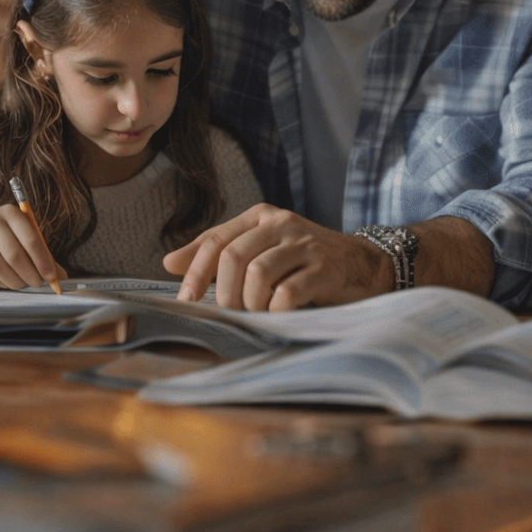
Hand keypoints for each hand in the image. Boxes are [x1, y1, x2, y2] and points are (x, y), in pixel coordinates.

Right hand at [0, 206, 66, 290]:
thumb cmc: (7, 235)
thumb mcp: (25, 236)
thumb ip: (43, 254)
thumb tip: (61, 277)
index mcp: (12, 212)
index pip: (31, 239)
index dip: (43, 261)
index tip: (52, 278)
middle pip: (14, 254)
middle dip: (29, 274)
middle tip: (37, 284)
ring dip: (14, 281)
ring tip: (23, 285)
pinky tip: (8, 283)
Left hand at [162, 203, 391, 309]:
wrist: (362, 264)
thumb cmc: (304, 260)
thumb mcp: (261, 248)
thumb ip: (220, 252)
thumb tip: (169, 262)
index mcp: (262, 216)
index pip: (216, 240)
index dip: (194, 273)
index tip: (185, 301)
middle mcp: (282, 224)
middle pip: (233, 257)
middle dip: (223, 293)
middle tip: (230, 312)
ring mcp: (306, 245)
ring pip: (258, 274)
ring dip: (249, 303)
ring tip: (256, 314)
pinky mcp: (325, 269)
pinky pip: (288, 293)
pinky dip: (275, 311)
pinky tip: (279, 315)